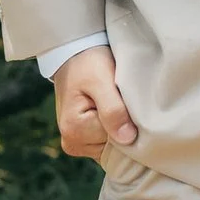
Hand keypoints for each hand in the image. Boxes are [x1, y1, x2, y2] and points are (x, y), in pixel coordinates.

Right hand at [53, 44, 138, 159]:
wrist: (76, 53)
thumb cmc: (88, 63)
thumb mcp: (101, 81)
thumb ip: (113, 110)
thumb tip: (127, 139)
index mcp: (74, 131)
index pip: (117, 140)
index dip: (127, 120)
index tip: (124, 99)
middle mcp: (72, 142)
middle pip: (114, 146)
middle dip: (124, 125)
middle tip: (120, 98)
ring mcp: (78, 143)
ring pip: (113, 145)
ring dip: (121, 126)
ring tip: (115, 102)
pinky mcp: (85, 139)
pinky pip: (109, 143)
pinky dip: (116, 128)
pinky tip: (114, 110)